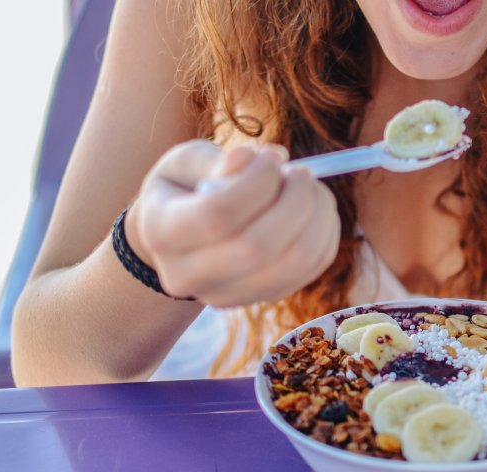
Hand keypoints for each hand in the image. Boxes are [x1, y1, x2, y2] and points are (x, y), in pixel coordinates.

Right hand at [128, 140, 340, 306]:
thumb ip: (216, 161)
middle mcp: (188, 275)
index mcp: (162, 232)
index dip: (256, 183)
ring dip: (317, 217)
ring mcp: (227, 295)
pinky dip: (324, 232)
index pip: (217, 215)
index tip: (271, 157)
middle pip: (257, 247)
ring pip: (293, 263)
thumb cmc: (188, 188)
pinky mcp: (263, 298)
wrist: (184, 238)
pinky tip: (315, 209)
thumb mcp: (186, 162)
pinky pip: (311, 268)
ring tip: (310, 188)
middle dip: (294, 201)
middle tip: (301, 173)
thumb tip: (250, 159)